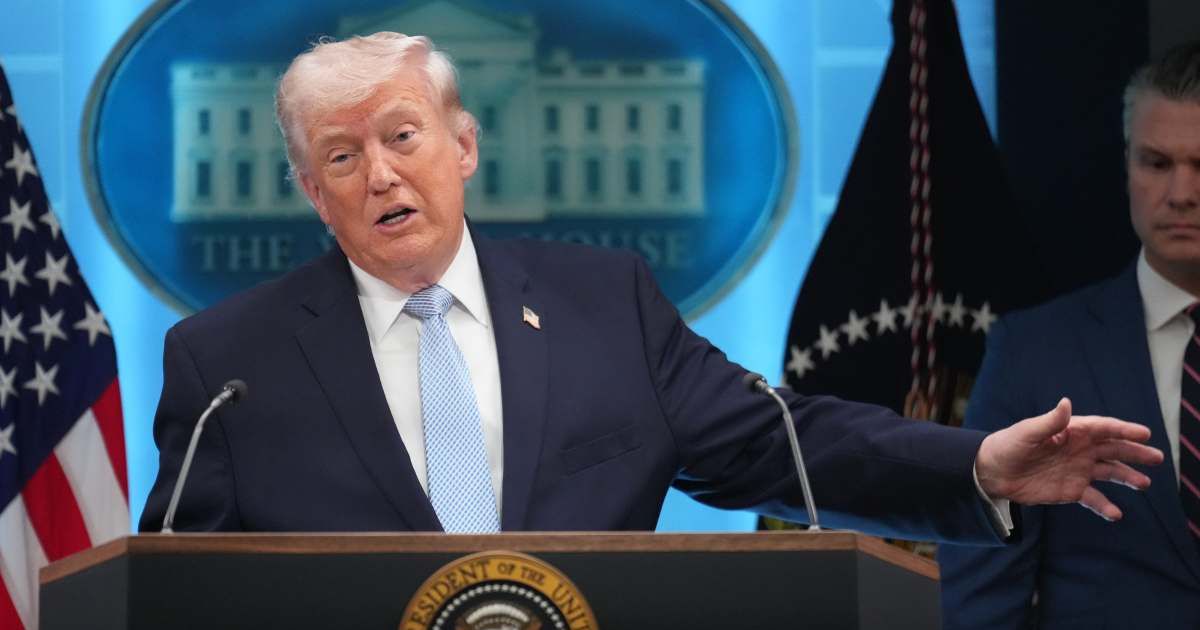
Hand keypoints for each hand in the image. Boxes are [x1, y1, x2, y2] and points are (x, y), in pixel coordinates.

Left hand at [976, 397, 1163, 520]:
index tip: (1144, 434)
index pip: (1104, 429)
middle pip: (1113, 450)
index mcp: (1072, 432)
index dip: (1124, 430)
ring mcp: (1078, 470)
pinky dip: (1105, 506)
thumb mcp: (1027, 433)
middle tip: (1156, 457)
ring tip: (1144, 484)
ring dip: (1127, 478)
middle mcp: (1080, 450)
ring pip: (1109, 473)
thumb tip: (1066, 403)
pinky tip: (1116, 514)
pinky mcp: (1071, 490)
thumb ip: (1050, 422)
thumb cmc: (1008, 446)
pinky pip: (1094, 499)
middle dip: (1135, 453)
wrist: (992, 472)